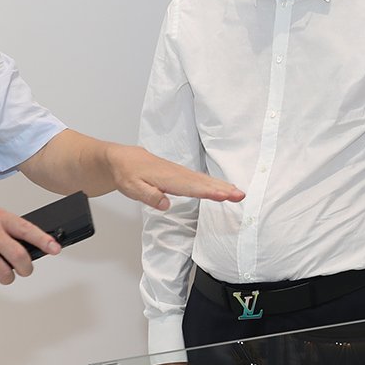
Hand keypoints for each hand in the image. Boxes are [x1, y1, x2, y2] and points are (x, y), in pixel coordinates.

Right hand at [0, 201, 58, 290]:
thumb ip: (7, 226)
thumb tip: (28, 244)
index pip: (27, 229)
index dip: (44, 241)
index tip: (55, 248)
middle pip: (19, 258)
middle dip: (27, 268)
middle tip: (25, 269)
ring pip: (5, 274)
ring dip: (8, 277)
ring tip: (3, 271)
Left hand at [105, 142, 244, 210]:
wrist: (124, 160)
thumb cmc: (128, 173)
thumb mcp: (132, 188)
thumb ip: (150, 196)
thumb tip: (166, 204)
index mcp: (168, 179)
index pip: (191, 187)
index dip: (208, 192)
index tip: (223, 196)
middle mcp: (178, 174)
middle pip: (203, 183)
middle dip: (223, 189)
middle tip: (240, 196)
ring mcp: (181, 173)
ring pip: (205, 181)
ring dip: (223, 186)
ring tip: (238, 193)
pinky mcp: (182, 175)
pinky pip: (201, 179)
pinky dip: (215, 183)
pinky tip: (224, 188)